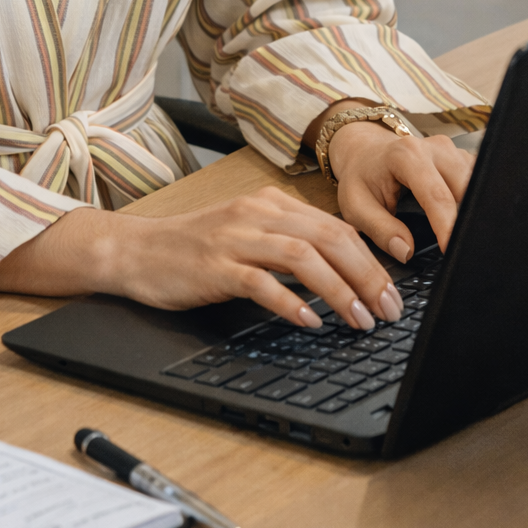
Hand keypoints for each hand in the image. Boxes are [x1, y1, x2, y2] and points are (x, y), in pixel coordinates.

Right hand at [0, 187, 404, 330]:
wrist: (135, 250)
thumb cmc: (193, 250)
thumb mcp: (247, 235)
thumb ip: (289, 244)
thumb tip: (344, 271)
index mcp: (270, 204)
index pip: (336, 226)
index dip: (372, 260)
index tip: (392, 293)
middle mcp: (257, 214)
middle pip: (330, 237)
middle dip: (367, 276)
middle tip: (387, 311)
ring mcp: (235, 238)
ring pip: (304, 256)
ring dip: (340, 290)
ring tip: (359, 320)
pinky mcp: (214, 266)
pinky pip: (262, 282)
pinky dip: (292, 303)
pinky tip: (310, 323)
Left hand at [327, 121, 474, 260]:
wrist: (364, 151)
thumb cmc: (360, 176)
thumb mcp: (356, 206)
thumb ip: (380, 229)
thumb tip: (406, 251)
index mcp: (406, 155)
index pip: (437, 197)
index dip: (448, 227)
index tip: (451, 251)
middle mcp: (434, 148)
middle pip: (466, 189)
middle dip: (467, 222)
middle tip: (463, 252)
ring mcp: (451, 151)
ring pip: (478, 185)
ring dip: (474, 212)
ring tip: (466, 240)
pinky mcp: (461, 158)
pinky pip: (480, 181)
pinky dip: (477, 203)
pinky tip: (468, 222)